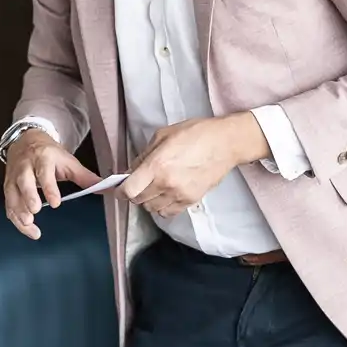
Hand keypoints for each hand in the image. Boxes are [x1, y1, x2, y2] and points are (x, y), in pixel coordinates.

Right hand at [3, 130, 99, 239]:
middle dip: (27, 197)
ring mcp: (14, 175)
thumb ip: (85, 177)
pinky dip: (14, 215)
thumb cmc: (49, 153)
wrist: (26, 140)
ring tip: (28, 225)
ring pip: (12, 193)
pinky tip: (24, 227)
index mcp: (43, 157)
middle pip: (23, 181)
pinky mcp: (8, 185)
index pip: (45, 172)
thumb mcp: (68, 161)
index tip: (55, 203)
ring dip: (18, 210)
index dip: (49, 188)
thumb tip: (105, 188)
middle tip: (34, 213)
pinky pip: (8, 202)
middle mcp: (25, 165)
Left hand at [119, 114, 267, 217]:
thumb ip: (144, 155)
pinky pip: (168, 213)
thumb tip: (131, 171)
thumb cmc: (196, 134)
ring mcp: (180, 194)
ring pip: (152, 209)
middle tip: (138, 183)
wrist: (226, 143)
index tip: (120, 188)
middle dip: (134, 193)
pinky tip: (166, 195)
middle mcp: (166, 183)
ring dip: (148, 200)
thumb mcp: (163, 136)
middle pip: (138, 200)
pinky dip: (162, 207)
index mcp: (157, 165)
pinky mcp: (191, 200)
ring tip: (154, 188)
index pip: (129, 190)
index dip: (120, 191)